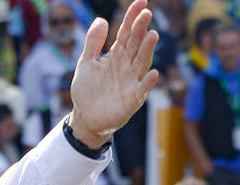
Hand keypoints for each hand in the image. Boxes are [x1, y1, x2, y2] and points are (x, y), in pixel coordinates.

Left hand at [68, 0, 159, 144]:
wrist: (86, 118)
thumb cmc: (87, 90)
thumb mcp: (86, 63)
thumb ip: (93, 42)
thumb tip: (101, 19)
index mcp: (116, 55)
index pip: (126, 32)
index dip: (132, 18)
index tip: (141, 3)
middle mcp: (127, 65)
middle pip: (135, 44)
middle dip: (141, 29)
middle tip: (146, 14)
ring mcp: (131, 81)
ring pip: (141, 62)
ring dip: (147, 50)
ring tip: (152, 35)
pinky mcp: (132, 99)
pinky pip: (142, 89)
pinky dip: (148, 82)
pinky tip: (153, 73)